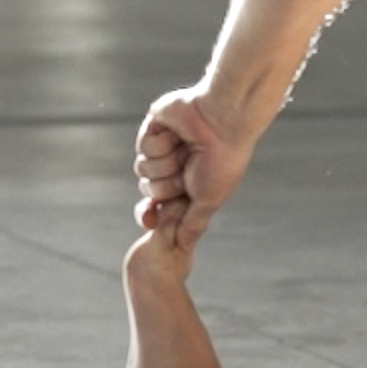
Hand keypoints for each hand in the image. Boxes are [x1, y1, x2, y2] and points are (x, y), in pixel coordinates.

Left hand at [133, 87, 255, 249]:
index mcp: (188, 182)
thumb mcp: (208, 200)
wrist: (223, 122)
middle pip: (148, 188)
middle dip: (166, 184)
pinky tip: (177, 135)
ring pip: (143, 168)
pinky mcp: (155, 127)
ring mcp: (164, 146)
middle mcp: (175, 165)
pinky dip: (160, 145)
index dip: (150, 213)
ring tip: (186, 151)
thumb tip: (183, 245)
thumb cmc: (222, 161)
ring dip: (165, 163)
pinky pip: (143, 148)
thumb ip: (192, 223)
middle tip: (186, 172)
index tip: (149, 220)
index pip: (159, 204)